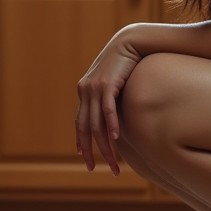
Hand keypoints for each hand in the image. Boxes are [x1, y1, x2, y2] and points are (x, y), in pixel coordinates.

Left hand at [76, 30, 142, 174]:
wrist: (131, 41)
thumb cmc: (126, 63)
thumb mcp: (115, 84)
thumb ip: (110, 100)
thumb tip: (114, 119)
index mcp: (84, 91)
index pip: (80, 123)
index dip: (81, 142)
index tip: (84, 159)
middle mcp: (85, 90)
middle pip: (86, 128)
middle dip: (92, 152)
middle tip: (98, 170)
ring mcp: (95, 87)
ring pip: (97, 123)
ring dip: (105, 146)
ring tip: (113, 163)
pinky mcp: (107, 83)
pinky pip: (107, 109)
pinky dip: (111, 125)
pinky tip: (115, 139)